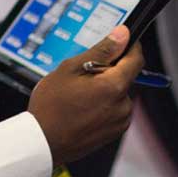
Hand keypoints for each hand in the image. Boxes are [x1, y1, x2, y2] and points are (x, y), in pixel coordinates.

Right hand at [28, 25, 143, 165]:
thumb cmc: (51, 107)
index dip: (129, 47)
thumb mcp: (71, 68)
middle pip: (125, 77)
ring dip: (105, 89)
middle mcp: (122, 106)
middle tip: (83, 74)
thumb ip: (102, 50)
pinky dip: (102, 104)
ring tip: (78, 94)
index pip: (136, 59)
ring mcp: (119, 122)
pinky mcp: (113, 133)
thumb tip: (122, 34)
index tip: (120, 42)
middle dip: (108, 71)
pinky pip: (114, 110)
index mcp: (114, 87)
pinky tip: (81, 107)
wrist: (40, 142)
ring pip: (118, 93)